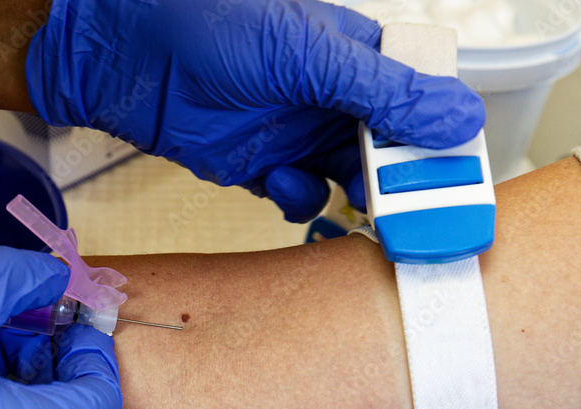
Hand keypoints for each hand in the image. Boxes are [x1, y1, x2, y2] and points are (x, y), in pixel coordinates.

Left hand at [26, 0, 483, 221]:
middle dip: (399, 181)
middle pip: (386, 149)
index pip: (416, 100)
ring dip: (353, 195)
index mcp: (353, 56)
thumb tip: (458, 118)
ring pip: (344, 178)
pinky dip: (297, 198)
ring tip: (357, 203)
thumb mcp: (310, 56)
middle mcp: (327, 97)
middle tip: (412, 210)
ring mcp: (290, 132)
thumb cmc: (212, 25)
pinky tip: (283, 184)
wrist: (122, 52)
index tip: (457, 175)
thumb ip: (382, 91)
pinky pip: (295, 193)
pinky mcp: (254, 164)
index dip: (438, 137)